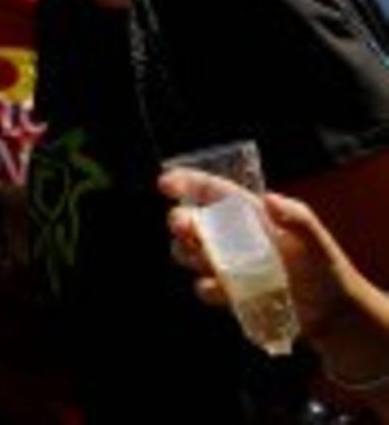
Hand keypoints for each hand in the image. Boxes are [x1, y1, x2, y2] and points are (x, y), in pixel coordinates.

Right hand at [160, 170, 356, 341]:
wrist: (331, 312)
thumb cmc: (325, 267)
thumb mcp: (317, 239)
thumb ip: (297, 218)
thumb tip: (268, 199)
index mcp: (248, 214)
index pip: (210, 191)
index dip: (185, 182)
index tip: (164, 183)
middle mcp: (230, 236)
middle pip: (190, 221)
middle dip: (179, 221)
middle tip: (183, 226)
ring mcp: (226, 264)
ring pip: (188, 252)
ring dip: (188, 254)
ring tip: (208, 260)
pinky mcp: (228, 291)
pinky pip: (204, 287)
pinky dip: (207, 288)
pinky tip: (222, 290)